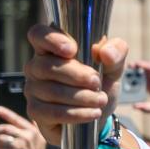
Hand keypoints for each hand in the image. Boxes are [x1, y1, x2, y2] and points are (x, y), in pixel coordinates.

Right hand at [24, 26, 126, 146]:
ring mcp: (33, 88)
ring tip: (100, 100)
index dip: (52, 40)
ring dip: (81, 97)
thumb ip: (116, 51)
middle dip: (76, 75)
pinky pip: (52, 112)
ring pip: (52, 91)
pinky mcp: (35, 111)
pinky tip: (93, 113)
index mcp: (53, 47)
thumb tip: (105, 52)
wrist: (98, 114)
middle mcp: (37, 65)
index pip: (38, 34)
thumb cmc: (100, 82)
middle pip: (46, 66)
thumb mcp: (114, 65)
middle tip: (97, 82)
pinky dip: (77, 113)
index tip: (73, 50)